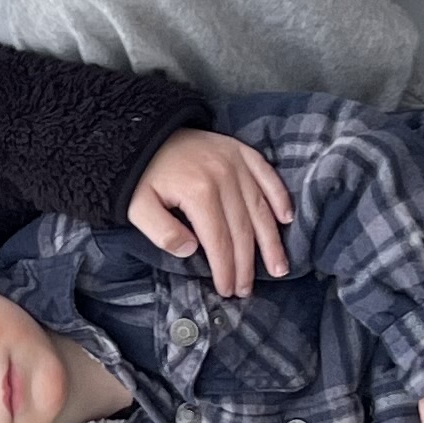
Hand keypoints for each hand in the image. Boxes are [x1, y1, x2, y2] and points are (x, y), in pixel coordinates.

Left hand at [126, 129, 293, 293]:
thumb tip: (190, 250)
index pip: (219, 241)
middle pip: (243, 230)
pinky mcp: (242, 151)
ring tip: (279, 267)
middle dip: (246, 264)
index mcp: (199, 193)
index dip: (226, 269)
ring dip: (271, 241)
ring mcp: (236, 163)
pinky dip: (280, 197)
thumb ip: (160, 231)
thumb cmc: (141, 175)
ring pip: (261, 208)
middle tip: (248, 289)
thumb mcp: (137, 206)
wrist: (145, 133)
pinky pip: (268, 176)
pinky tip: (287, 219)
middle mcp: (224, 177)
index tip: (228, 290)